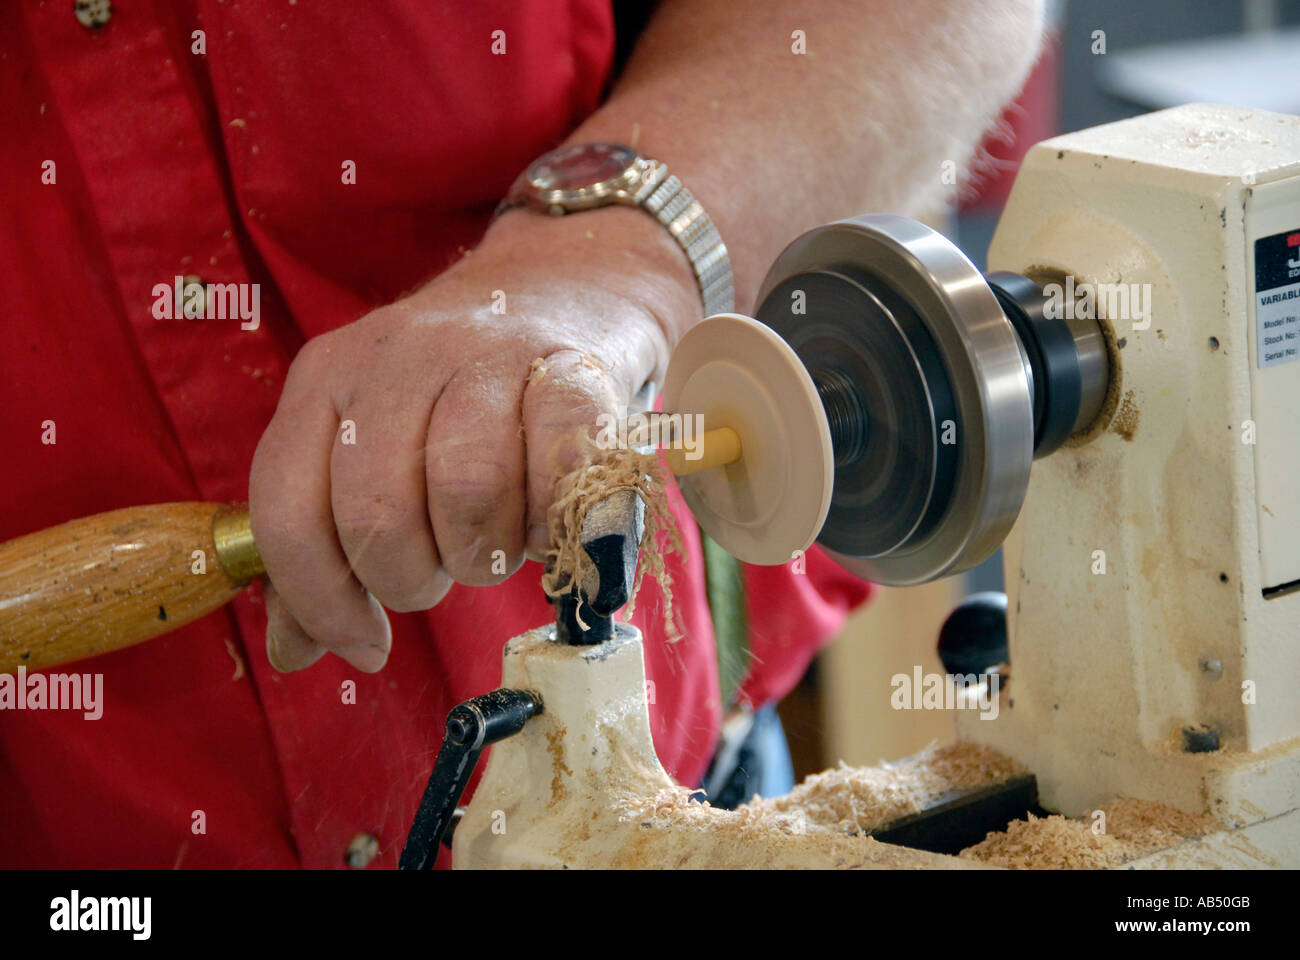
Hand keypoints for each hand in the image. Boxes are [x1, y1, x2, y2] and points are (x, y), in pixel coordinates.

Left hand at [248, 205, 698, 671]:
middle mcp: (394, 356)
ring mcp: (485, 354)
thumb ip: (328, 551)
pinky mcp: (572, 368)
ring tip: (503, 541)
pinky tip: (557, 525)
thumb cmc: (465, 406)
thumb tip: (293, 653)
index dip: (321, 598)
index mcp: (324, 380)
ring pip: (466, 488)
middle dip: (413, 578)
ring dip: (486, 551)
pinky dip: (556, 523)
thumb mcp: (378, 459)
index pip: (286, 507)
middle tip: (447, 571)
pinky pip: (557, 469)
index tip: (368, 644)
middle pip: (376, 510)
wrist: (572, 290)